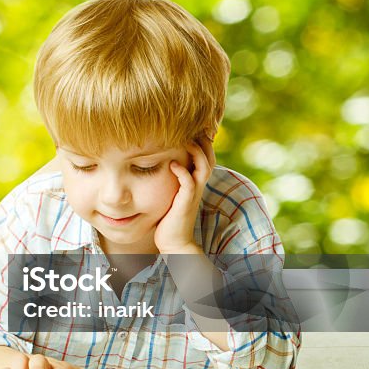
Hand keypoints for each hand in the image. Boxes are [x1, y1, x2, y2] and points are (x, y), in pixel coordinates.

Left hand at [154, 136, 214, 253]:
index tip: (190, 126)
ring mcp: (193, 193)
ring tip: (186, 139)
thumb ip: (169, 178)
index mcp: (195, 181)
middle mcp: (197, 185)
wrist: (173, 241)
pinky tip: (172, 163)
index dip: (201, 140)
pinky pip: (189, 183)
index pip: (205, 155)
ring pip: (204, 166)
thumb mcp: (170, 193)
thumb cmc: (168, 217)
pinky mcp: (186, 202)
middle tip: (193, 126)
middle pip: (210, 156)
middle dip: (203, 140)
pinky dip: (182, 172)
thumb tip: (158, 161)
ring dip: (196, 152)